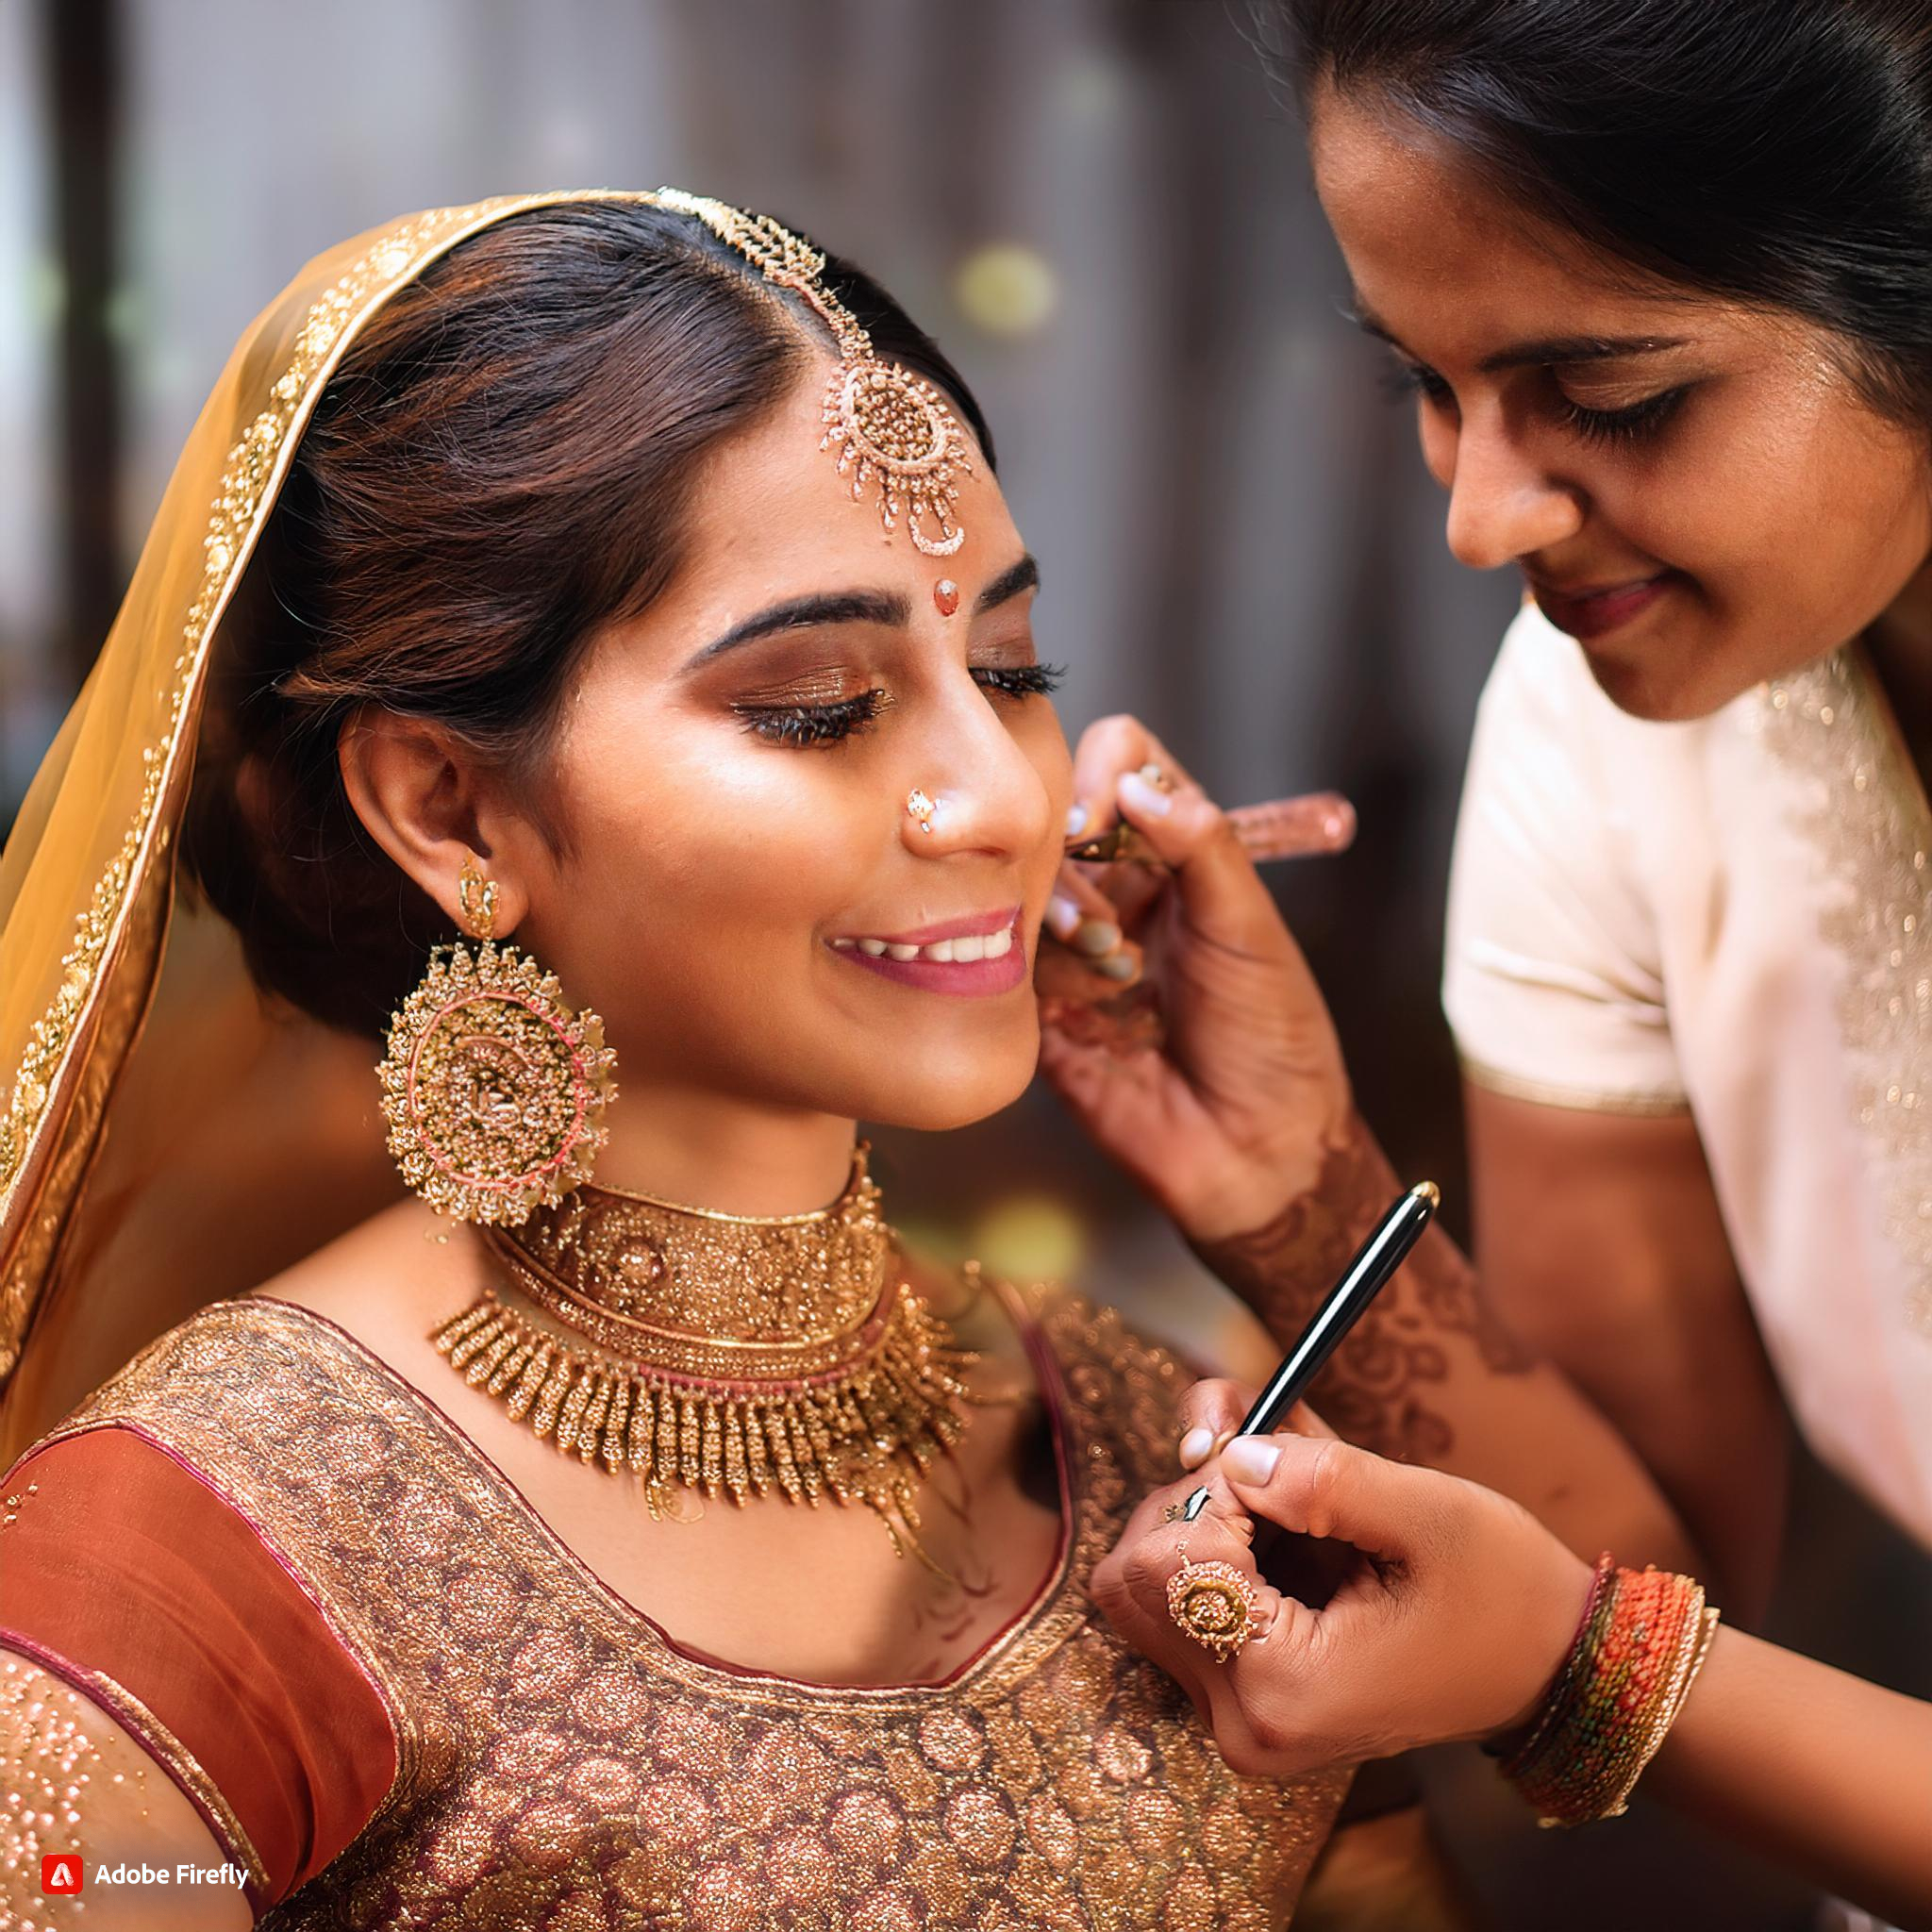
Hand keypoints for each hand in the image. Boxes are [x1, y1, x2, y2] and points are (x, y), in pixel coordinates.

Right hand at [1034, 715, 1351, 1239]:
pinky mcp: (1038, 1012)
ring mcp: (1071, 951)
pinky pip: (1002, 966)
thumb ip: (1200, 843)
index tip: (1100, 815)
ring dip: (1061, 920)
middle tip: (1097, 901)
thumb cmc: (1273, 1037)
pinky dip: (1036, 972)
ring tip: (1115, 969)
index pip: (1119, 765)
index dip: (1100, 772)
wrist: (1257, 1154)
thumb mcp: (1251, 927)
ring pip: (1021, 891)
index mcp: (1173, 858)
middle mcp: (1116, 891)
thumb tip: (1134, 780)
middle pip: (1052, 822)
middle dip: (1066, 853)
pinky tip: (1081, 1008)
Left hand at [1091, 1396, 1593, 1778]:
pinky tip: (1281, 1525)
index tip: (1282, 1462)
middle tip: (1276, 1468)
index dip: (1216, 1486)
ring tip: (1288, 1494)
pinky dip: (1210, 1546)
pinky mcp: (1240, 1700)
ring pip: (1140, 1586)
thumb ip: (1319, 1475)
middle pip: (1132, 1575)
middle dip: (1192, 1498)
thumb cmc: (1503, 1592)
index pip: (1169, 1560)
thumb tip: (1227, 1450)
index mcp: (1283, 1689)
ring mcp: (1235, 1718)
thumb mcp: (1427, 1513)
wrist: (1550, 1670)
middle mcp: (1240, 1722)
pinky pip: (1176, 1604)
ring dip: (1197, 1517)